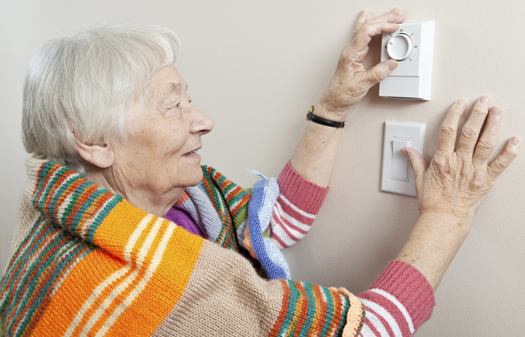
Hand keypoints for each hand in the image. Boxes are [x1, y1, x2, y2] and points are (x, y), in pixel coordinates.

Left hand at [317, 8, 404, 119]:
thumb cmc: (342, 94)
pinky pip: (362, 36)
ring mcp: (352, 52)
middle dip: (384, 19)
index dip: (382, 26)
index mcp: (350, 54)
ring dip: (379, 21)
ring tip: (392, 15)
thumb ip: (378, 73)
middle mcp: (350, 50)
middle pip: (367, 27)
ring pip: (365, 30)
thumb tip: (392, 63)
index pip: (366, 32)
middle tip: (398, 16)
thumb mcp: (362, 84)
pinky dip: (368, 26)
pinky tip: (366, 17)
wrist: (333, 102)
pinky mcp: (354, 56)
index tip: (395, 26)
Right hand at [403, 97, 520, 220]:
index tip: (461, 104)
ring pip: (485, 143)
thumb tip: (406, 150)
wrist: (444, 218)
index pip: (448, 131)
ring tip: (497, 111)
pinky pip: (500, 164)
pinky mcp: (486, 181)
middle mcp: (459, 163)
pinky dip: (509, 152)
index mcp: (442, 160)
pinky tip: (515, 140)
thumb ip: (415, 161)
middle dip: (478, 114)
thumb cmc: (433, 201)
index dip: (455, 114)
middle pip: (469, 132)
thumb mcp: (419, 179)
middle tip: (484, 100)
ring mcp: (474, 171)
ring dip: (492, 125)